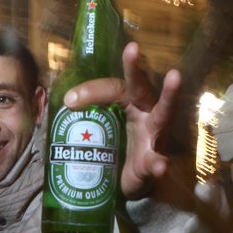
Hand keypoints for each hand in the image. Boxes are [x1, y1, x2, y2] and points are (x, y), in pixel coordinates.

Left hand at [64, 42, 180, 199]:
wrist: (125, 185)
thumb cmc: (113, 153)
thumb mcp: (96, 135)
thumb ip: (80, 122)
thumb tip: (57, 105)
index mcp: (127, 104)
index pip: (111, 88)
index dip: (91, 91)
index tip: (69, 100)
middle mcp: (144, 113)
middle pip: (139, 87)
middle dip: (135, 68)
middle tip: (131, 48)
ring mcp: (154, 135)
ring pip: (163, 112)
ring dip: (169, 95)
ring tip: (175, 76)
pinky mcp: (154, 162)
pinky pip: (156, 161)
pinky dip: (158, 164)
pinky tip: (160, 165)